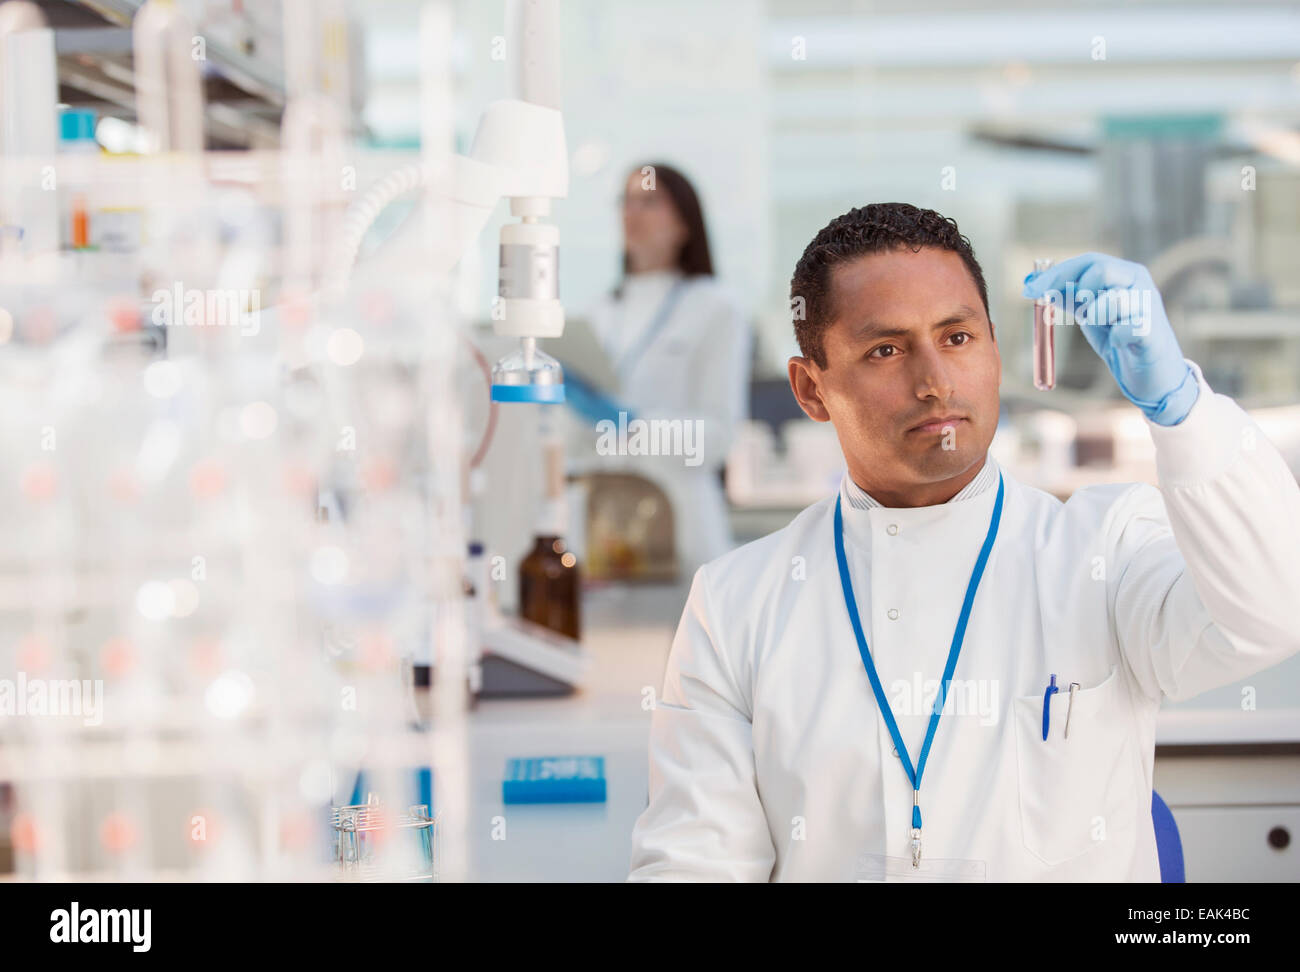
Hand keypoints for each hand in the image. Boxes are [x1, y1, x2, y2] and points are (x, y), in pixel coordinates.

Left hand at [1022, 252, 1198, 425]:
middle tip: (1075, 311)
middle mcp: (1139, 282)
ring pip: (1110, 300)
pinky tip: (1120, 343)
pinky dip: (1114, 338)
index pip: (1088, 261)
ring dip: (1097, 316)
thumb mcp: (1090, 313)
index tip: (1030, 290)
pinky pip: (1122, 330)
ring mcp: (1148, 304)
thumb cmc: (1120, 338)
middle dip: (1077, 291)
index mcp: (1123, 273)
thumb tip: (1035, 285)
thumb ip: (1069, 297)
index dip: (1057, 274)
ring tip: (1106, 327)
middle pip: (1101, 270)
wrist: (1153, 373)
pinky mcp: (1152, 330)